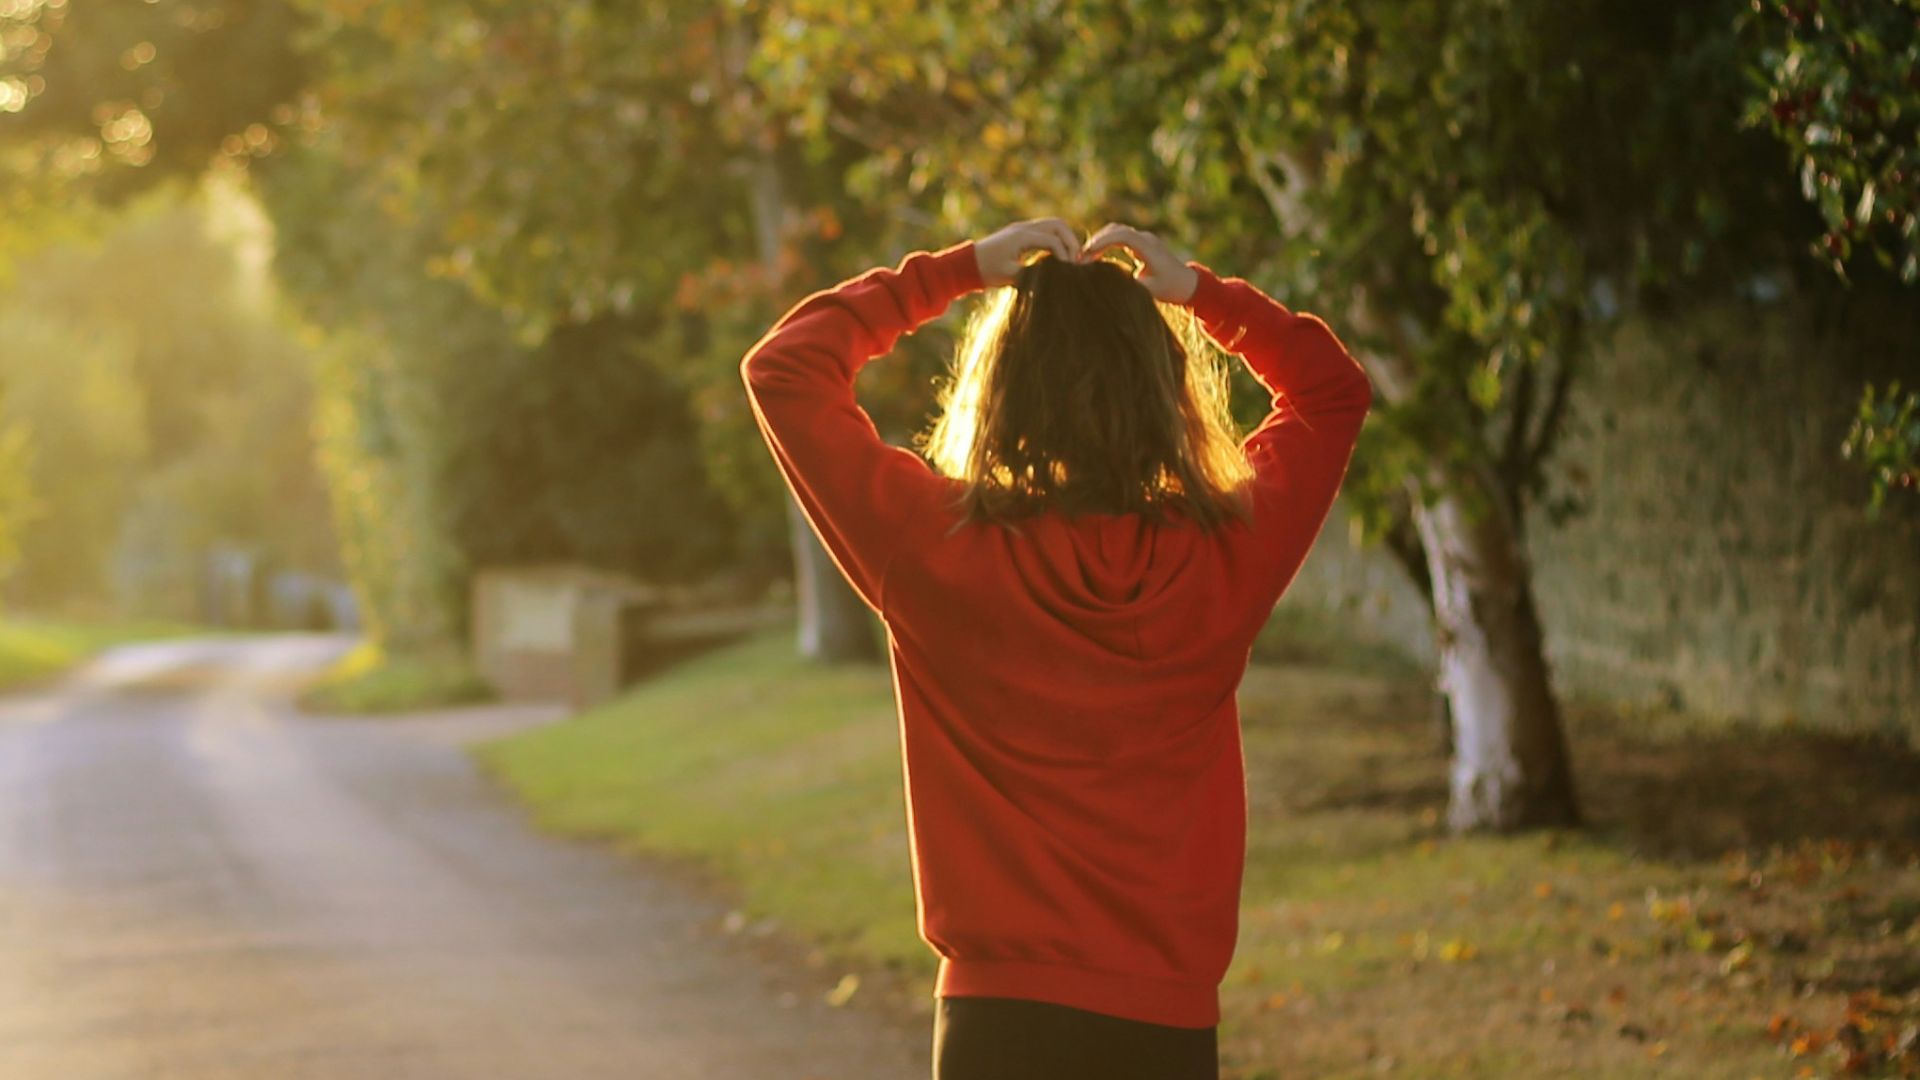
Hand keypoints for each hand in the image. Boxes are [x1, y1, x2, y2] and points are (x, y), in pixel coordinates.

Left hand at [972, 218, 1081, 285]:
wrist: (967, 264)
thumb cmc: (987, 271)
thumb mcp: (1010, 276)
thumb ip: (1033, 274)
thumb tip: (1055, 277)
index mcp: (1021, 236)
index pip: (1053, 240)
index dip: (1065, 255)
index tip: (1070, 271)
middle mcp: (1024, 228)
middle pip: (1058, 225)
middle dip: (1071, 241)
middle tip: (1076, 261)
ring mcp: (1023, 228)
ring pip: (1053, 225)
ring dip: (1065, 239)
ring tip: (1070, 258)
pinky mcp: (1021, 233)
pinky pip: (1046, 230)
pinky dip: (1056, 239)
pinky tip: (1058, 256)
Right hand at [1080, 223, 1198, 302]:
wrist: (1188, 284)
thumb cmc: (1171, 288)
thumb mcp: (1150, 292)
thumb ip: (1130, 288)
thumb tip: (1107, 287)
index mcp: (1149, 247)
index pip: (1123, 235)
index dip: (1103, 241)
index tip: (1087, 253)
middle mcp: (1146, 239)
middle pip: (1116, 230)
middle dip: (1097, 241)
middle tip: (1080, 257)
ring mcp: (1143, 240)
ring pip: (1116, 231)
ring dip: (1100, 241)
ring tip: (1085, 257)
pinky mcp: (1141, 244)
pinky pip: (1119, 237)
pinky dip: (1106, 243)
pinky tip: (1095, 257)